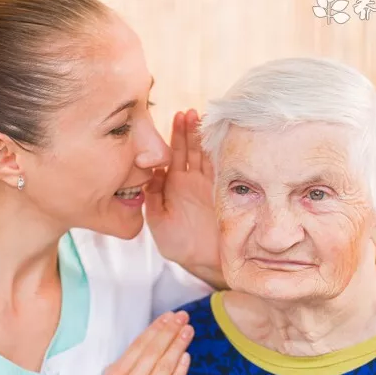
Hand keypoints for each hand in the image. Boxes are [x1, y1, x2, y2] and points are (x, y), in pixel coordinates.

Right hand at [83, 311, 193, 374]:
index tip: (166, 317)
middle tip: (181, 317)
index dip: (155, 329)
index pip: (139, 346)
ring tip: (188, 331)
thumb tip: (130, 355)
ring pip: (165, 367)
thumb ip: (114, 372)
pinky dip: (180, 372)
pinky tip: (187, 357)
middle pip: (154, 352)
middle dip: (169, 332)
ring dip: (177, 346)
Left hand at [145, 110, 222, 286]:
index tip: (172, 122)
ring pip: (204, 153)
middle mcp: (189, 180)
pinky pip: (221, 165)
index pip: (170, 155)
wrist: (207, 260)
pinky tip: (220, 134)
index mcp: (172, 185)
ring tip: (201, 117)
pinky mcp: (225, 188)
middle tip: (186, 113)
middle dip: (187, 130)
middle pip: (188, 148)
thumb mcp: (158, 222)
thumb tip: (150, 175)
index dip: (171, 138)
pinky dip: (220, 150)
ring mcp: (208, 182)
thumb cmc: (179, 244)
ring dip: (203, 136)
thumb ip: (152, 200)